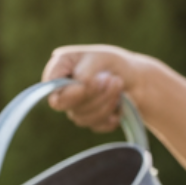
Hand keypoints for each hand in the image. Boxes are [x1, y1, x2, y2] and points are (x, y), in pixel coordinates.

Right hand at [41, 45, 155, 132]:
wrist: (134, 77)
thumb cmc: (112, 62)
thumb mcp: (98, 59)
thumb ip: (84, 74)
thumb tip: (82, 86)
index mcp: (58, 70)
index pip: (51, 90)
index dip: (71, 91)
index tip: (94, 82)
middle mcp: (61, 91)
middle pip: (67, 105)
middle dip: (95, 95)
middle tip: (115, 80)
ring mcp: (73, 108)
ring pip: (82, 118)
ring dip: (106, 102)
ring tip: (120, 84)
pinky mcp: (87, 121)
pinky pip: (95, 126)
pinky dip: (110, 115)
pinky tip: (120, 104)